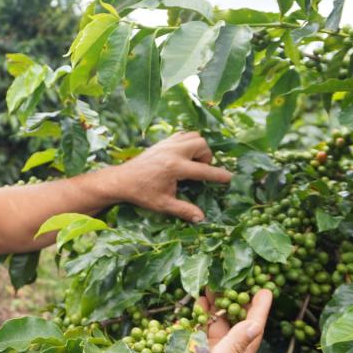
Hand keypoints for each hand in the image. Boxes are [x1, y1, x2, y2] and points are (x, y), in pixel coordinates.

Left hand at [111, 131, 231, 221]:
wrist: (122, 180)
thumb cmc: (142, 193)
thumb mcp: (163, 204)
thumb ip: (183, 210)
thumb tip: (201, 218)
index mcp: (175, 168)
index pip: (204, 170)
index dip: (219, 175)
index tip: (230, 178)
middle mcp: (173, 152)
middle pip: (202, 145)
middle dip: (206, 157)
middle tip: (199, 171)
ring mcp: (167, 144)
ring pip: (193, 136)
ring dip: (198, 148)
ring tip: (192, 163)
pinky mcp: (162, 142)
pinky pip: (182, 134)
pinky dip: (187, 142)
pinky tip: (183, 156)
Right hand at [198, 289, 272, 352]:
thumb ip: (235, 345)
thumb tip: (256, 324)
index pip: (254, 330)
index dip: (259, 309)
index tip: (266, 290)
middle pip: (235, 323)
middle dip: (233, 300)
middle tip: (230, 279)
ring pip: (216, 325)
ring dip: (214, 305)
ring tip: (210, 286)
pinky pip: (200, 332)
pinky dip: (199, 317)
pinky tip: (196, 306)